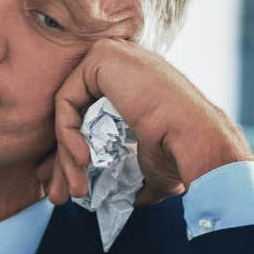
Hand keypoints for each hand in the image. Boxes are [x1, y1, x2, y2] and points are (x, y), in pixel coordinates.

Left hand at [38, 38, 253, 206]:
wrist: (196, 141)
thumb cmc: (180, 154)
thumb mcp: (149, 167)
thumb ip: (129, 173)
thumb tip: (121, 196)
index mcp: (134, 88)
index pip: (89, 119)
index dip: (72, 155)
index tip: (68, 188)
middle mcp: (123, 68)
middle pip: (76, 116)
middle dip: (62, 160)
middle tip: (58, 195)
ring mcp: (113, 57)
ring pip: (69, 112)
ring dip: (64, 155)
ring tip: (74, 188)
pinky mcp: (102, 57)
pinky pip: (67, 101)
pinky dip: (67, 134)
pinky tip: (83, 159)